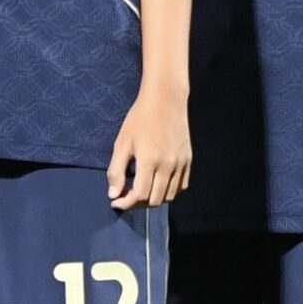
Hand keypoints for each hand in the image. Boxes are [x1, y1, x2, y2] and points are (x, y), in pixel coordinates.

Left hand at [107, 91, 190, 209]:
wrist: (165, 100)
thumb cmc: (140, 119)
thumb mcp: (121, 143)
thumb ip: (116, 171)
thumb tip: (113, 195)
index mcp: (149, 160)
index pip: (139, 195)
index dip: (126, 203)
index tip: (116, 202)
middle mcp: (168, 165)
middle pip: (154, 200)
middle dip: (137, 203)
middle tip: (126, 196)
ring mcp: (181, 163)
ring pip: (169, 196)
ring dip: (153, 199)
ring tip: (141, 191)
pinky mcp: (188, 160)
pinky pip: (181, 186)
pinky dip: (169, 191)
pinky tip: (158, 184)